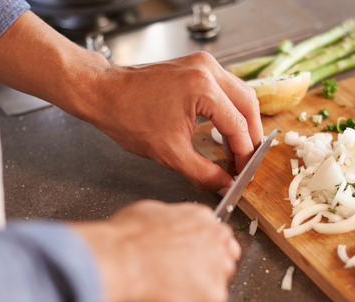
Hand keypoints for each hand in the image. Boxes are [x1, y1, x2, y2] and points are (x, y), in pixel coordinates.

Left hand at [0, 12, 260, 192]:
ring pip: (241, 94)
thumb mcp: (170, 153)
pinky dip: (230, 110)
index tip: (244, 172)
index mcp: (203, 88)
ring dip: (242, 122)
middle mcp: (207, 70)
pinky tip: (225, 131)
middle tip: (247, 161)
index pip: (238, 126)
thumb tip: (225, 184)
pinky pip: (226, 88)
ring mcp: (203, 64)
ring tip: (237, 149)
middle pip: (248, 105)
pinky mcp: (197, 65)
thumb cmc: (128, 117)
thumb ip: (204, 173)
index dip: (244, 154)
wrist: (104, 94)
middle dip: (251, 136)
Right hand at [71, 200, 239, 301]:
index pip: (216, 240)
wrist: (117, 264)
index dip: (199, 257)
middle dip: (201, 278)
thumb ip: (167, 224)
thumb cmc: (122, 243)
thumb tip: (162, 233)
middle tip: (175, 287)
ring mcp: (218, 272)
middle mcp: (216, 243)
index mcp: (201, 219)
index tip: (186, 266)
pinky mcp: (213, 299)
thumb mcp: (146, 214)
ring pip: (213, 294)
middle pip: (222, 265)